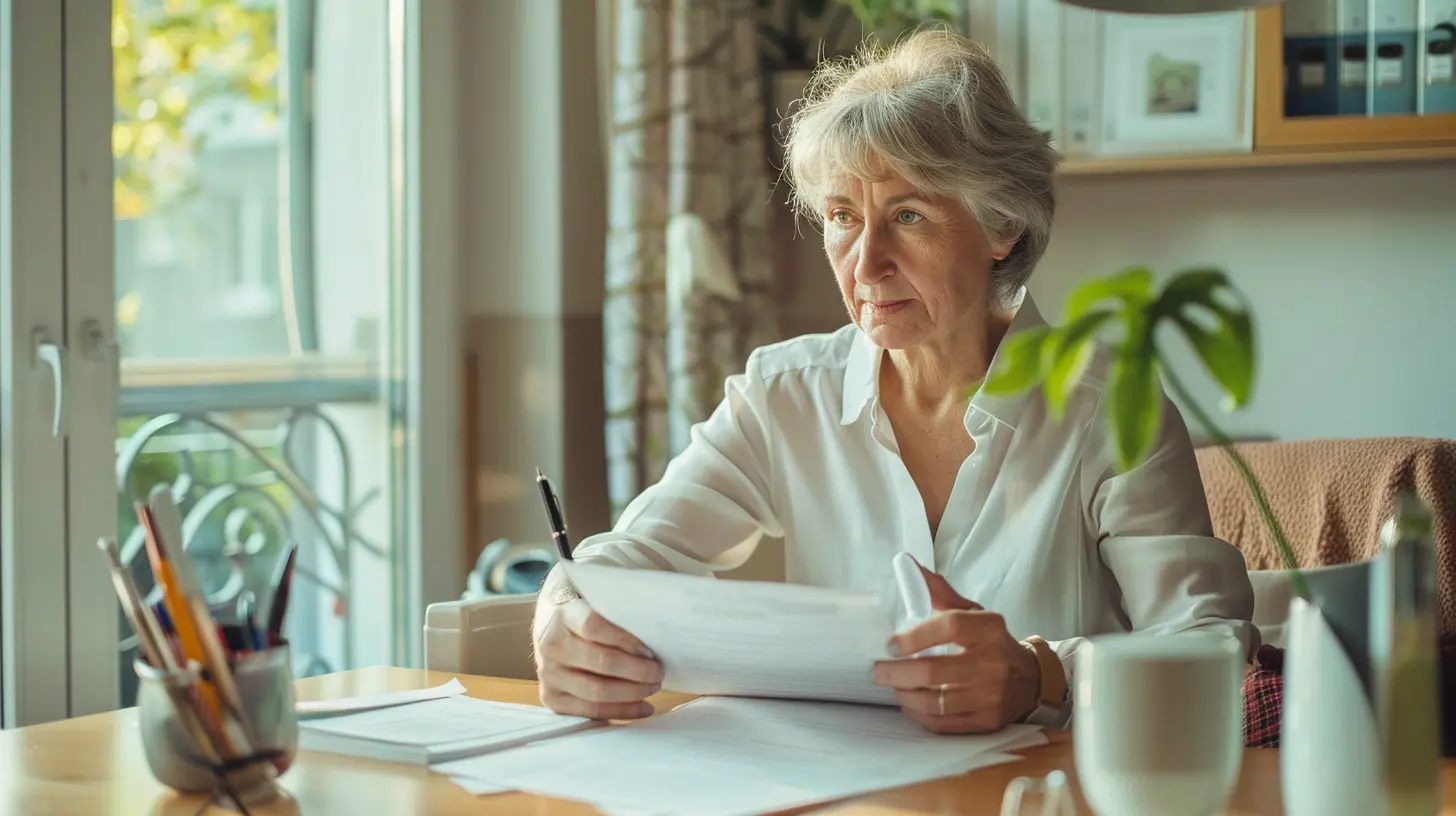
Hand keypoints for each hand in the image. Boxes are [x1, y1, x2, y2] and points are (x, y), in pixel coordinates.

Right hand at [534, 599, 663, 719]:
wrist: (547, 621)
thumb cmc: (580, 607)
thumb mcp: (591, 592)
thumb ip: (616, 603)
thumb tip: (653, 617)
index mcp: (562, 614)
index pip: (596, 626)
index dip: (627, 640)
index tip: (650, 648)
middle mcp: (552, 645)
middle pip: (602, 662)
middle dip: (639, 671)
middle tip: (659, 670)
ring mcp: (549, 674)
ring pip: (597, 692)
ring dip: (633, 692)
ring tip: (653, 686)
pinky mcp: (551, 697)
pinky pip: (592, 711)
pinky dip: (622, 711)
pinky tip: (643, 706)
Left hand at [873, 565, 1040, 733]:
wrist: (1030, 679)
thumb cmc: (991, 643)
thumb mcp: (973, 613)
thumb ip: (940, 593)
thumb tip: (909, 567)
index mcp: (989, 629)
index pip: (949, 627)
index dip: (914, 636)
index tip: (890, 644)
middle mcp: (993, 663)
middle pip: (934, 671)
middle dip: (896, 673)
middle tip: (878, 671)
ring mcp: (991, 696)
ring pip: (934, 702)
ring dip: (904, 695)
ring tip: (893, 686)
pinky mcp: (987, 721)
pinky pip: (942, 723)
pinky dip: (919, 714)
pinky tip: (910, 703)